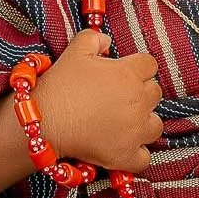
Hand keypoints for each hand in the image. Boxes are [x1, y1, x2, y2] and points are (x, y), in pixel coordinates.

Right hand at [35, 27, 164, 168]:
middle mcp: (138, 102)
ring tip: (125, 122)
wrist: (43, 121)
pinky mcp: (125, 156)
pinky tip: (123, 147)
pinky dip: (136, 154)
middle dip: (141, 92)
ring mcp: (134, 132)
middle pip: (155, 93)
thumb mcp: (75, 51)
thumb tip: (106, 41)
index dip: (138, 67)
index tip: (124, 72)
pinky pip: (144, 158)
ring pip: (155, 125)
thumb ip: (94, 39)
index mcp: (129, 74)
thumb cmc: (59, 85)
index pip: (150, 65)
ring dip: (144, 122)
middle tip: (119, 96)